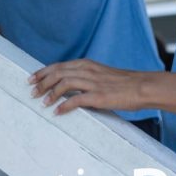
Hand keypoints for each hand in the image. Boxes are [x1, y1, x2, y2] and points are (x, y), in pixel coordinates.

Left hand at [29, 58, 147, 114]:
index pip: (59, 66)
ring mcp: (93, 83)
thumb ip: (86, 77)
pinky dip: (64, 105)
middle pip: (57, 73)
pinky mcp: (99, 96)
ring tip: (42, 103)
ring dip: (50, 94)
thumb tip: (71, 87)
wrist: (143, 86)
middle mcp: (87, 70)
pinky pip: (77, 100)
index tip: (32, 79)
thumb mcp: (100, 74)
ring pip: (64, 84)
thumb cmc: (123, 83)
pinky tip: (58, 112)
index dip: (43, 72)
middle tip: (32, 92)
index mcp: (87, 64)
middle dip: (42, 83)